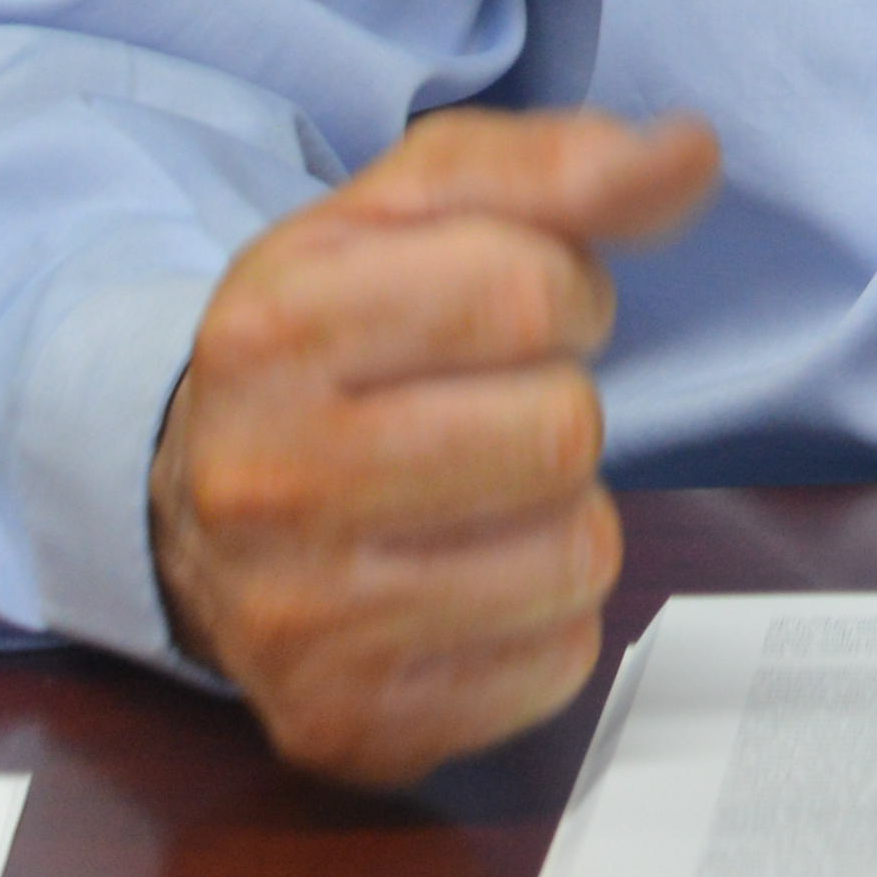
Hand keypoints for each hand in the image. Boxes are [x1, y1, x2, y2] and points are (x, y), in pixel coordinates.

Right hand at [145, 106, 721, 785]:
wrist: (188, 505)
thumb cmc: (332, 340)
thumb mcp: (410, 214)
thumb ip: (554, 168)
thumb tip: (688, 154)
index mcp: (273, 327)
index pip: (525, 290)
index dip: (564, 292)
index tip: (520, 308)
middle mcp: (265, 480)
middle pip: (560, 433)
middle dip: (559, 406)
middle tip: (493, 407)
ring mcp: (298, 620)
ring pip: (575, 556)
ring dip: (561, 516)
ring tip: (479, 494)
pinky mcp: (349, 722)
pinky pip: (556, 665)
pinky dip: (543, 620)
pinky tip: (466, 581)